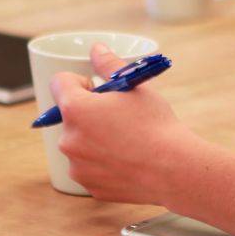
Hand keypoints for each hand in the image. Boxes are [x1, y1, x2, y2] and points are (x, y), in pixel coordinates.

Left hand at [49, 44, 195, 203]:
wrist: (174, 170)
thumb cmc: (157, 126)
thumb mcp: (136, 88)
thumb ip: (110, 65)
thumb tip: (97, 49)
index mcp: (76, 109)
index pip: (60, 83)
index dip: (81, 83)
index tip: (101, 91)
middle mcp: (69, 139)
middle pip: (70, 117)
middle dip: (89, 114)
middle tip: (120, 118)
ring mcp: (78, 166)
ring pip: (80, 144)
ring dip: (95, 140)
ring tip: (127, 142)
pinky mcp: (90, 186)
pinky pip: (91, 168)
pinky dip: (103, 163)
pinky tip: (128, 161)